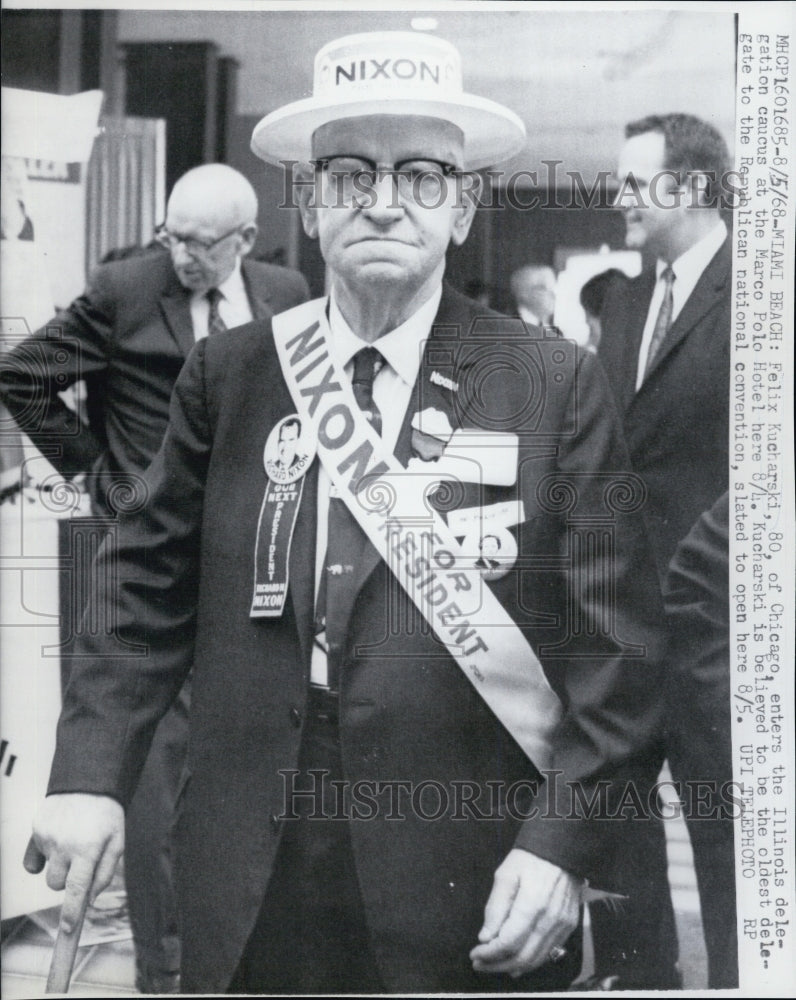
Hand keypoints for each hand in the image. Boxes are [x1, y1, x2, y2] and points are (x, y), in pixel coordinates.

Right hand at [23, 794, 123, 932]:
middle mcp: (65, 844)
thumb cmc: (106, 815)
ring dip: (57, 867)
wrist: (89, 782)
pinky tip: (54, 843)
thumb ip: (104, 873)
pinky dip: (41, 858)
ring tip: (72, 844)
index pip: (77, 889)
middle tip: (80, 860)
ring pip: (46, 873)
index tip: (67, 929)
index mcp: (89, 848)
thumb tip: (89, 900)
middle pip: (56, 885)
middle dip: (67, 881)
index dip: (71, 913)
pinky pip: (31, 861)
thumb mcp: (117, 842)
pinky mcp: (36, 830)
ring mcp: (48, 837)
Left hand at [470, 849, 580, 977]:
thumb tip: (486, 937)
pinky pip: (549, 952)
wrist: (562, 850)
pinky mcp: (569, 926)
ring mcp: (562, 925)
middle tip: (480, 964)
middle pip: (522, 957)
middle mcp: (550, 920)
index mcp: (532, 905)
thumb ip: (495, 907)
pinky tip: (516, 961)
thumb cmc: (530, 859)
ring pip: (536, 960)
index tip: (474, 954)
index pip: (508, 942)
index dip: (489, 953)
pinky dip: (531, 961)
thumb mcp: (505, 874)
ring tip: (494, 964)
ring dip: (512, 967)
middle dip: (497, 965)